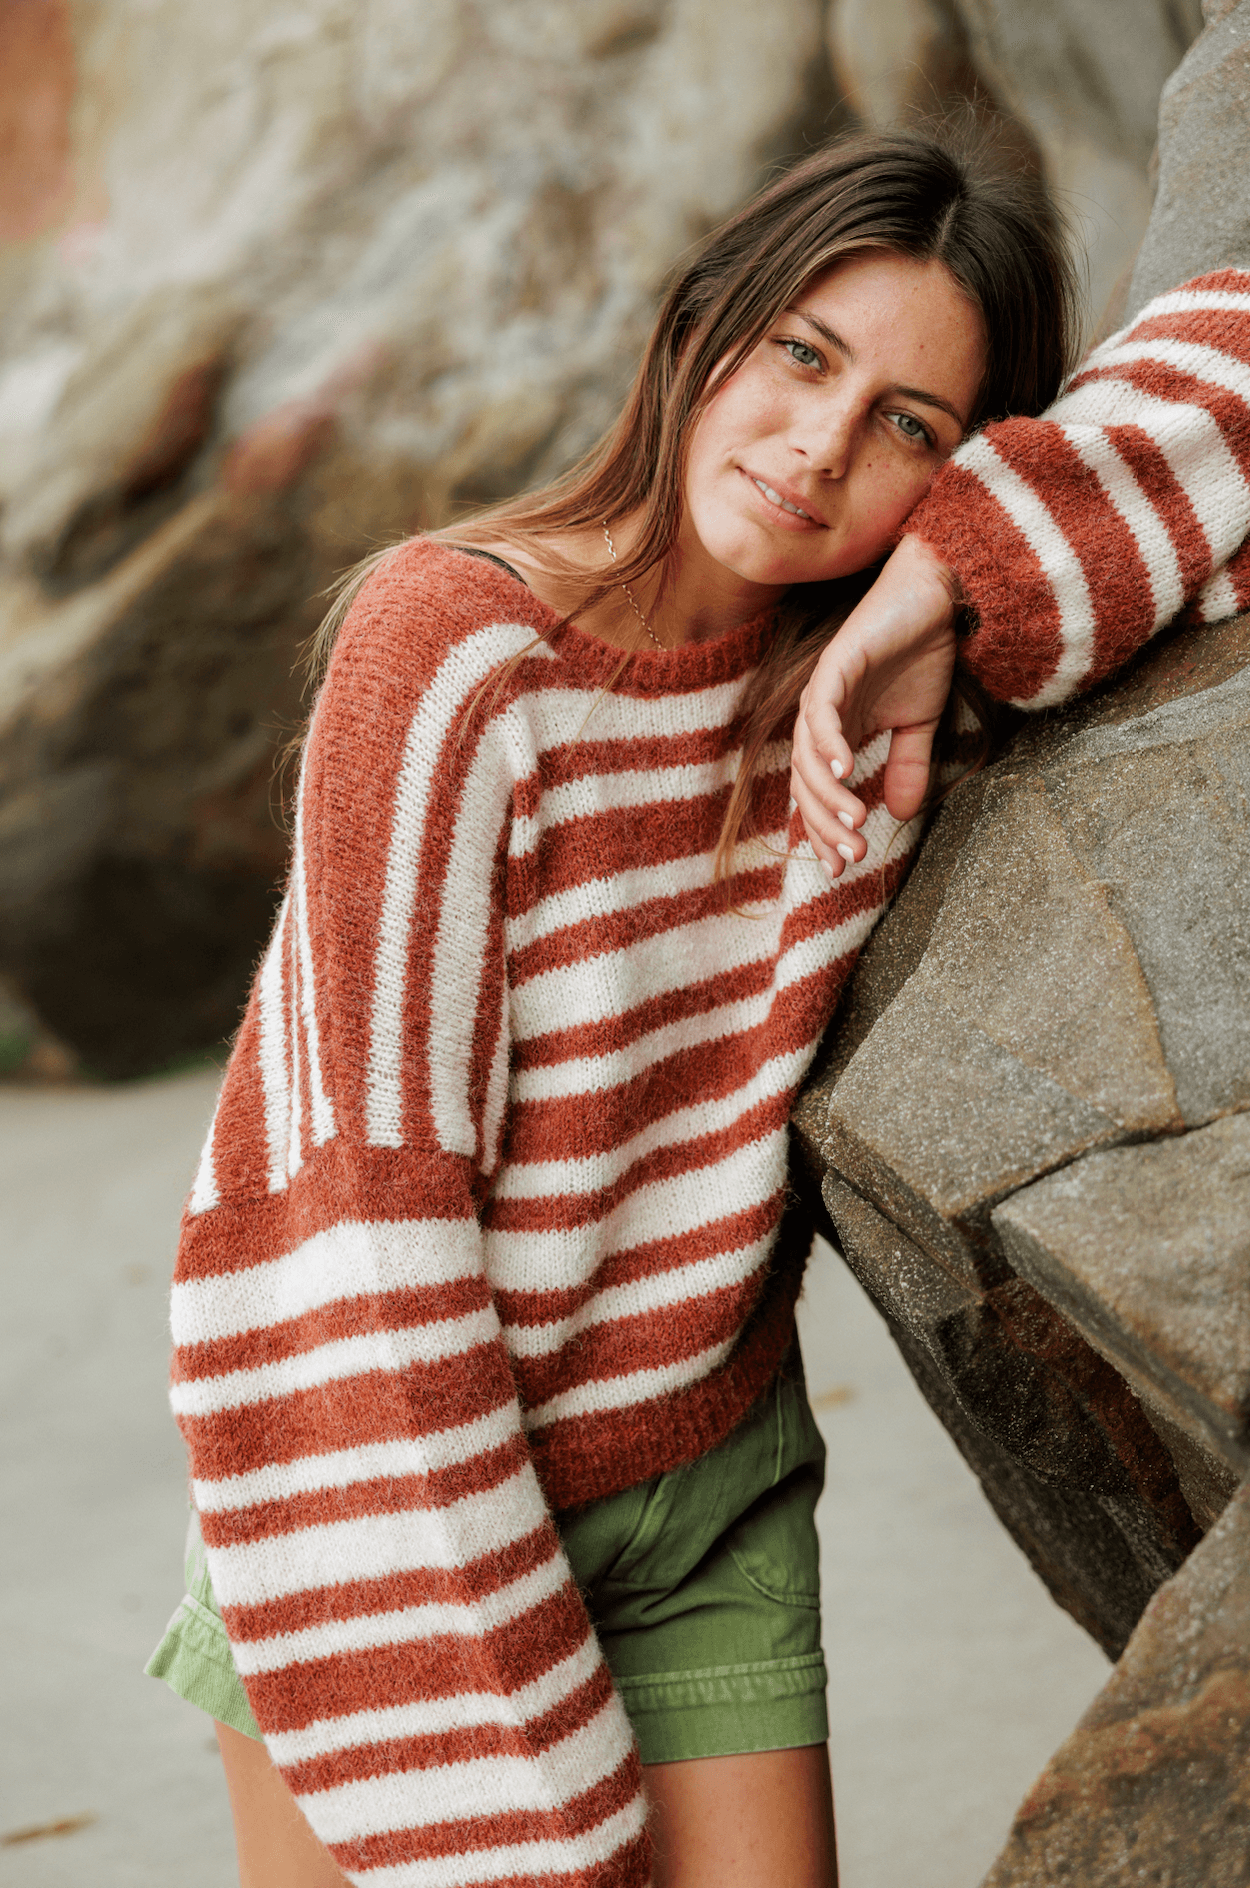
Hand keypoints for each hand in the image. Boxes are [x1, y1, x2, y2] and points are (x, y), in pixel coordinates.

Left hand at [790, 534, 958, 877]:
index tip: (841, 867)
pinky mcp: (835, 666)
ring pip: (807, 755)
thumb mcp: (920, 723)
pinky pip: (820, 712)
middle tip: (852, 856)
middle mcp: (821, 717)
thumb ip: (907, 766)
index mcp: (836, 732)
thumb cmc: (923, 651)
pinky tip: (844, 769)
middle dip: (826, 824)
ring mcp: (824, 691)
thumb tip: (903, 816)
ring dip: (829, 793)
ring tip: (854, 822)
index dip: (824, 831)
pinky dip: (827, 742)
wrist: (939, 595)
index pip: (817, 792)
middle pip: (806, 783)